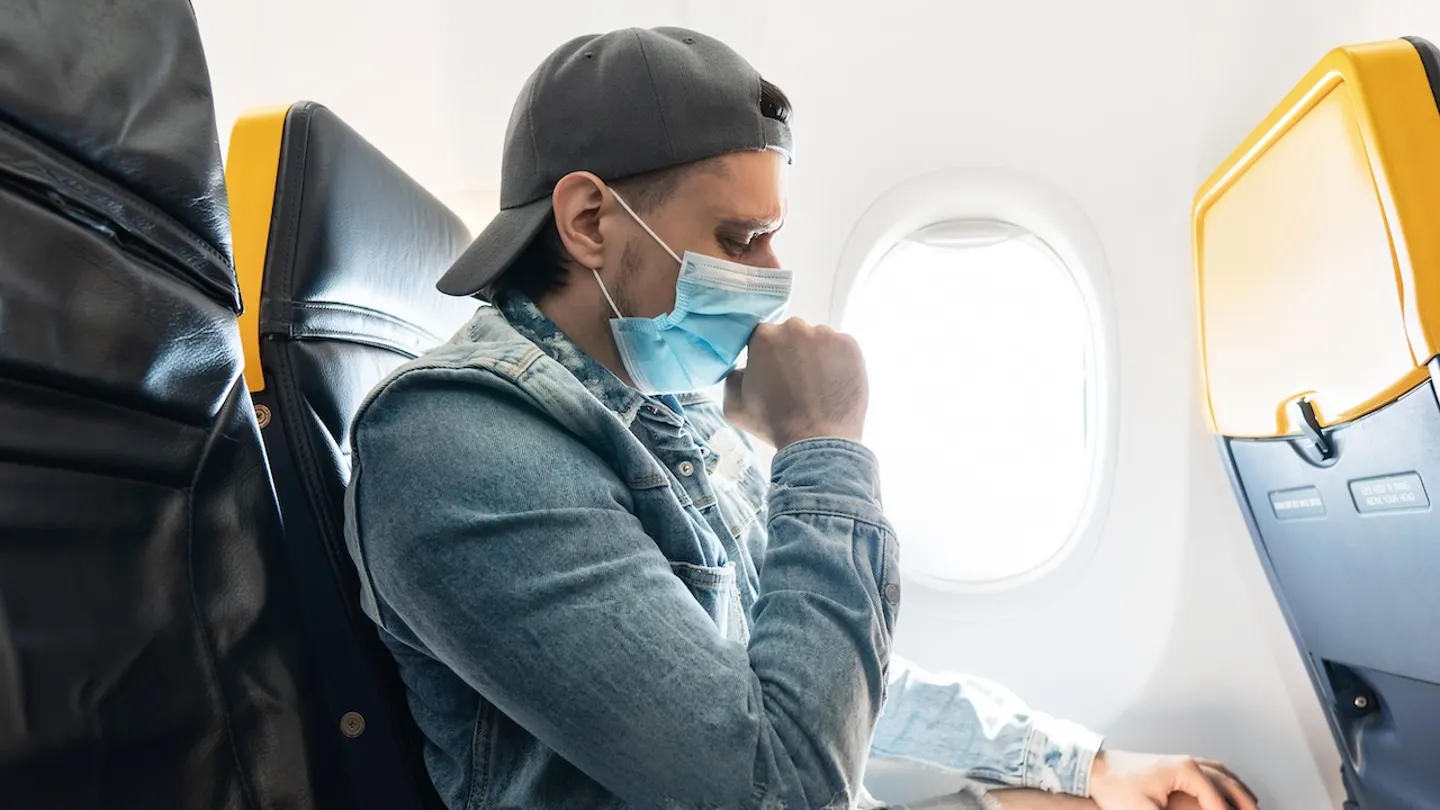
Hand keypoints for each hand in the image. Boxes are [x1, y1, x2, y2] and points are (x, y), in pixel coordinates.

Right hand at [723, 318, 867, 448]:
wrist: (817, 440)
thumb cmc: (774, 423)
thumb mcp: (735, 405)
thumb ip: (733, 378)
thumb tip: (744, 369)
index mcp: (764, 336)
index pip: (764, 339)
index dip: (768, 358)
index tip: (773, 375)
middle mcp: (795, 327)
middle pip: (792, 335)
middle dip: (792, 353)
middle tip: (796, 383)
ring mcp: (826, 335)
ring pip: (818, 340)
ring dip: (816, 357)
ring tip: (817, 387)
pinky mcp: (850, 346)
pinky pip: (841, 348)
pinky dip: (838, 362)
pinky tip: (832, 385)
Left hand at [1089, 751, 1257, 809]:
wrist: (1096, 768)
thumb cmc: (1116, 788)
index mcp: (1186, 770)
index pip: (1217, 801)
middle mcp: (1189, 762)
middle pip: (1229, 784)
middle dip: (1245, 803)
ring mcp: (1183, 760)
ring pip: (1224, 775)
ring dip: (1240, 791)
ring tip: (1254, 806)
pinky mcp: (1175, 764)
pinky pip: (1212, 770)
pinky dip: (1226, 780)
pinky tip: (1230, 788)